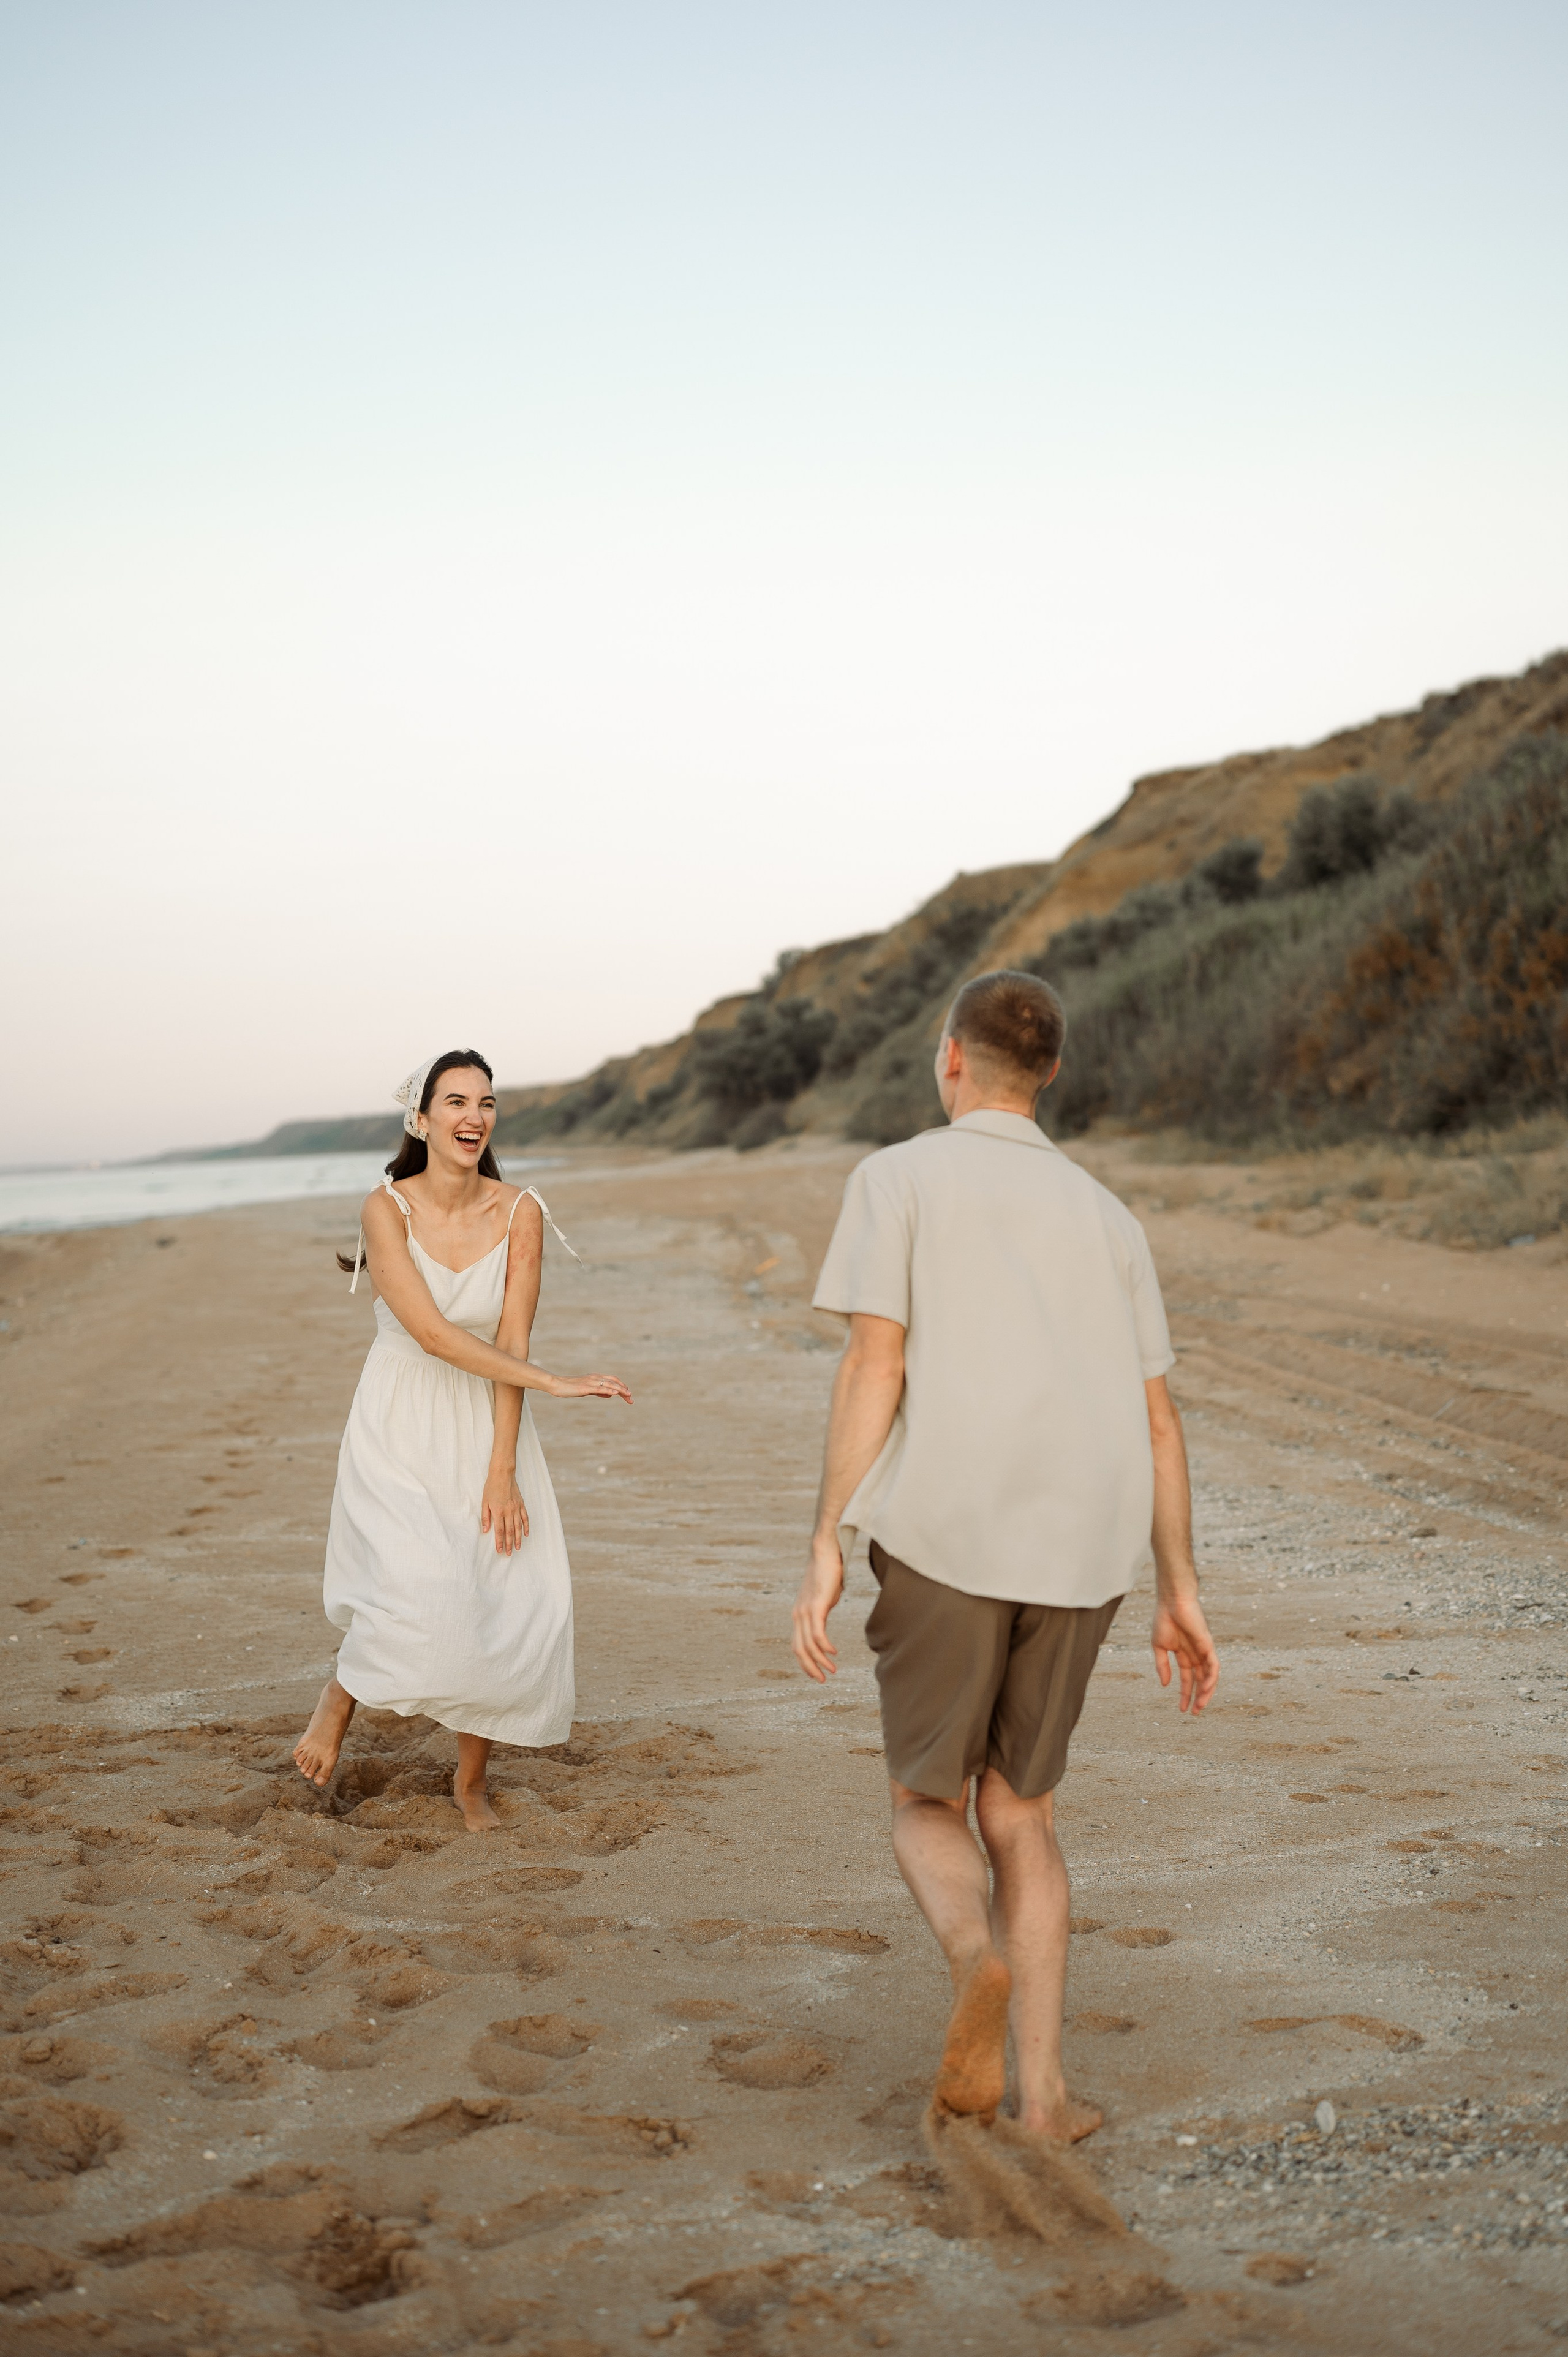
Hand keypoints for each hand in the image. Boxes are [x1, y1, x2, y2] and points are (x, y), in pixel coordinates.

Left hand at [481, 1468, 528, 1555]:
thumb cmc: (491, 1487)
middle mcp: (509, 1511)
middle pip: (510, 1532)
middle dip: (509, 1544)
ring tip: (517, 1548)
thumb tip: (486, 1530)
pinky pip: (525, 1518)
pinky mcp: (521, 1504)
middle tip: (508, 1553)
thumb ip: (486, 1517)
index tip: (499, 1550)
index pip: (500, 1531)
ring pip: (518, 1527)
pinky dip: (526, 1527)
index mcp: (498, 1512)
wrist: (503, 1474)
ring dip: (518, 1539)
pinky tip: (525, 1534)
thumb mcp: (484, 1502)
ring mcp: (516, 1508)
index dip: (500, 1542)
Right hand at [547, 1372, 632, 1402]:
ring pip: (609, 1384)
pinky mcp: (585, 1387)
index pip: (613, 1380)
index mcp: (596, 1377)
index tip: (629, 1395)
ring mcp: (590, 1382)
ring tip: (629, 1396)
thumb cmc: (570, 1387)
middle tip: (631, 1399)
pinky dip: (608, 1390)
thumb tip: (611, 1395)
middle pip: (614, 1382)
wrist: (556, 1384)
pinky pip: (599, 1388)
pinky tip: (615, 1394)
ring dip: (620, 1390)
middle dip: (624, 1390)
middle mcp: (595, 1377)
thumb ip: (599, 1391)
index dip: (622, 1386)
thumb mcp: (587, 1389)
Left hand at [792, 1533, 844, 1682]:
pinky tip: (832, 1653)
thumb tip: (826, 1617)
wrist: (825, 1550)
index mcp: (799, 1614)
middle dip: (810, 1667)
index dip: (805, 1662)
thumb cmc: (827, 1571)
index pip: (797, 1645)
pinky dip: (824, 1646)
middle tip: (822, 1680)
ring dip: (820, 1660)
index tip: (816, 1673)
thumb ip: (823, 1610)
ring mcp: (805, 1610)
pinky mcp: (816, 1605)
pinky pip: (817, 1633)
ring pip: (808, 1644)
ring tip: (832, 1670)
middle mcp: (798, 1614)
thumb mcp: (824, 1597)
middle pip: (799, 1649)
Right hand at [1151, 1589, 1218, 1713]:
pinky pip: (1214, 1666)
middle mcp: (1196, 1654)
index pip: (1187, 1679)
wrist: (1171, 1601)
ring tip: (1200, 1705)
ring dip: (1206, 1692)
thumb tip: (1165, 1684)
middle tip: (1195, 1713)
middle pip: (1200, 1681)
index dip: (1184, 1694)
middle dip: (1198, 1697)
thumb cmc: (1164, 1619)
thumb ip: (1162, 1665)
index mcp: (1184, 1655)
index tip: (1182, 1710)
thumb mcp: (1159, 1646)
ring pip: (1209, 1676)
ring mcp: (1203, 1650)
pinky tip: (1205, 1688)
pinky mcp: (1209, 1645)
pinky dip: (1211, 1678)